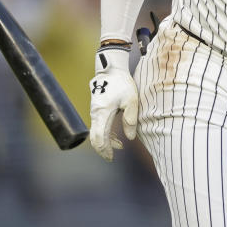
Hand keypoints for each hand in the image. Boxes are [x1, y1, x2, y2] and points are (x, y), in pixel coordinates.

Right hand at [89, 46, 137, 160]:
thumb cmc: (122, 83)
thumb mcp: (132, 101)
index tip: (111, 158)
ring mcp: (95, 111)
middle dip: (102, 149)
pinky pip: (98, 125)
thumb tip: (130, 138)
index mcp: (103, 113)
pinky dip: (105, 133)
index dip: (105, 150)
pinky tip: (116, 136)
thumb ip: (131, 120)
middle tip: (111, 158)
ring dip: (105, 141)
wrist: (111, 69)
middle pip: (94, 138)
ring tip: (119, 146)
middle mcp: (96, 113)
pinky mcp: (97, 108)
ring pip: (96, 131)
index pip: (100, 138)